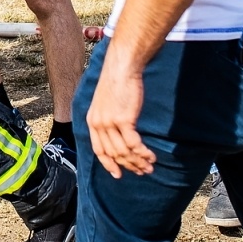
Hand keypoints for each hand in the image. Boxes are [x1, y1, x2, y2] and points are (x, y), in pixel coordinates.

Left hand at [86, 58, 155, 177]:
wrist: (121, 67)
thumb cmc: (116, 82)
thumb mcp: (105, 103)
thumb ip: (107, 118)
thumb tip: (118, 133)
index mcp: (92, 121)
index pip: (99, 150)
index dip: (108, 164)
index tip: (118, 174)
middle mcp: (98, 124)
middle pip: (114, 154)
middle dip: (129, 166)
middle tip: (142, 171)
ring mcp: (110, 123)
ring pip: (124, 152)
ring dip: (138, 162)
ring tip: (150, 167)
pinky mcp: (124, 120)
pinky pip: (134, 144)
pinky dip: (143, 153)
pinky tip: (151, 156)